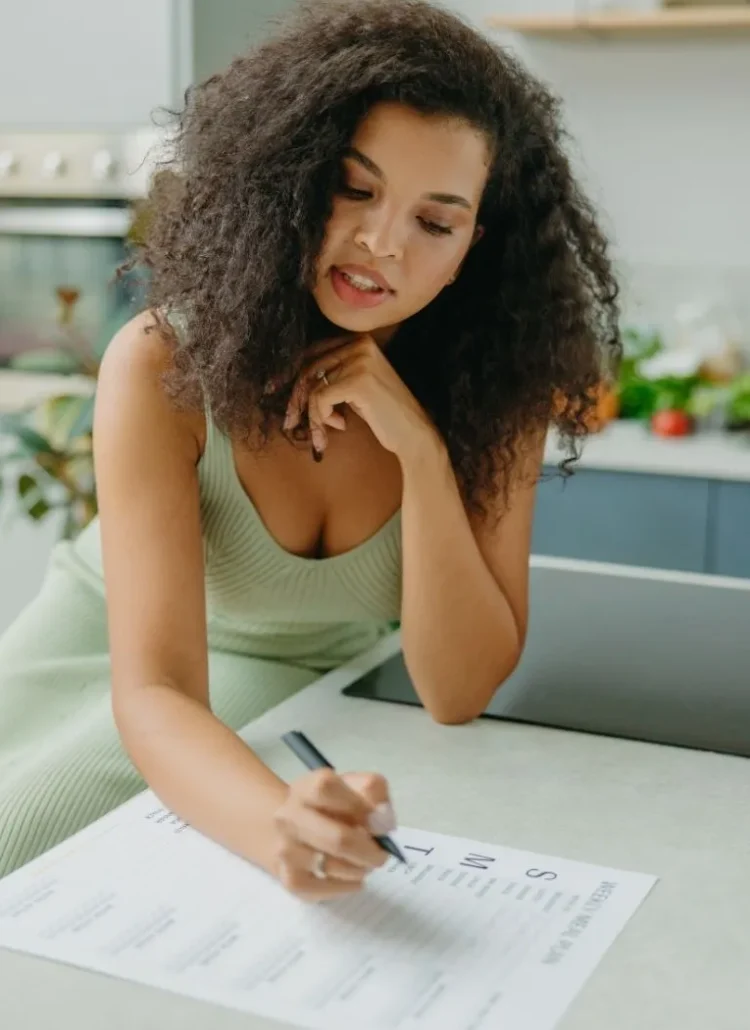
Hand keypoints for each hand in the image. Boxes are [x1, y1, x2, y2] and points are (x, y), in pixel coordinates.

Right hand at [272, 768, 396, 901]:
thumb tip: (382, 821)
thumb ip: (374, 792)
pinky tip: (353, 880)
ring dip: (358, 869)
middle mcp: (288, 817)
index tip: (378, 821)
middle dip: (368, 851)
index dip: (359, 806)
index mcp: (306, 788)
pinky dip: (346, 887)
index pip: (326, 789)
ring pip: (332, 867)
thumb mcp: (353, 787)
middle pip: (337, 838)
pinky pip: (323, 890)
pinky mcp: (289, 879)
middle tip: (381, 855)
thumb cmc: (331, 807)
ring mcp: (285, 849)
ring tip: (364, 863)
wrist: (291, 832)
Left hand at [282, 335, 437, 462]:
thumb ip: (331, 375)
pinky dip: (322, 419)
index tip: (272, 390)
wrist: (414, 434)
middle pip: (308, 368)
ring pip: (312, 387)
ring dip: (313, 416)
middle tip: (290, 423)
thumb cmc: (384, 414)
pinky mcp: (358, 382)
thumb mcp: (355, 386)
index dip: (290, 374)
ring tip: (323, 433)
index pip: (313, 352)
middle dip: (295, 399)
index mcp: (359, 341)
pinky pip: (320, 400)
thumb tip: (290, 380)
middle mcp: (359, 345)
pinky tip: (342, 426)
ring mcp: (360, 361)